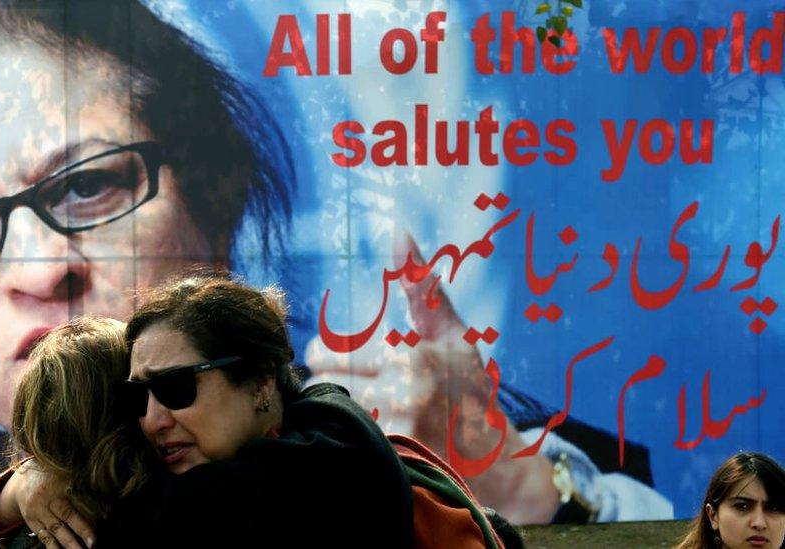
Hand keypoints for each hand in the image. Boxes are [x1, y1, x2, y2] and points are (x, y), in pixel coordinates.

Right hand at [1, 460, 95, 548]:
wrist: (23, 482)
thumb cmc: (53, 479)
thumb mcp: (66, 477)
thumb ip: (82, 488)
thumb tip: (104, 506)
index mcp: (59, 485)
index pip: (77, 499)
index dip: (88, 511)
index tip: (104, 519)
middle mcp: (48, 499)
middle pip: (65, 516)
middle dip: (80, 531)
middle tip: (92, 544)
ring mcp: (38, 512)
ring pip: (54, 530)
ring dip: (68, 544)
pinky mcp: (32, 522)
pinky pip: (44, 537)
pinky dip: (54, 547)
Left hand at [306, 231, 558, 522]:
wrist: (496, 457)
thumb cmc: (469, 384)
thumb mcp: (450, 330)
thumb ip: (420, 285)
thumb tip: (398, 230)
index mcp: (410, 357)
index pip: (336, 354)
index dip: (321, 355)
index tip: (320, 355)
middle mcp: (404, 395)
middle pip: (330, 386)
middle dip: (322, 382)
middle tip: (323, 380)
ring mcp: (400, 433)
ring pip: (337, 415)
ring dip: (330, 411)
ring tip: (338, 406)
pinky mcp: (396, 462)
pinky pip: (350, 444)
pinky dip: (344, 438)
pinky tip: (351, 435)